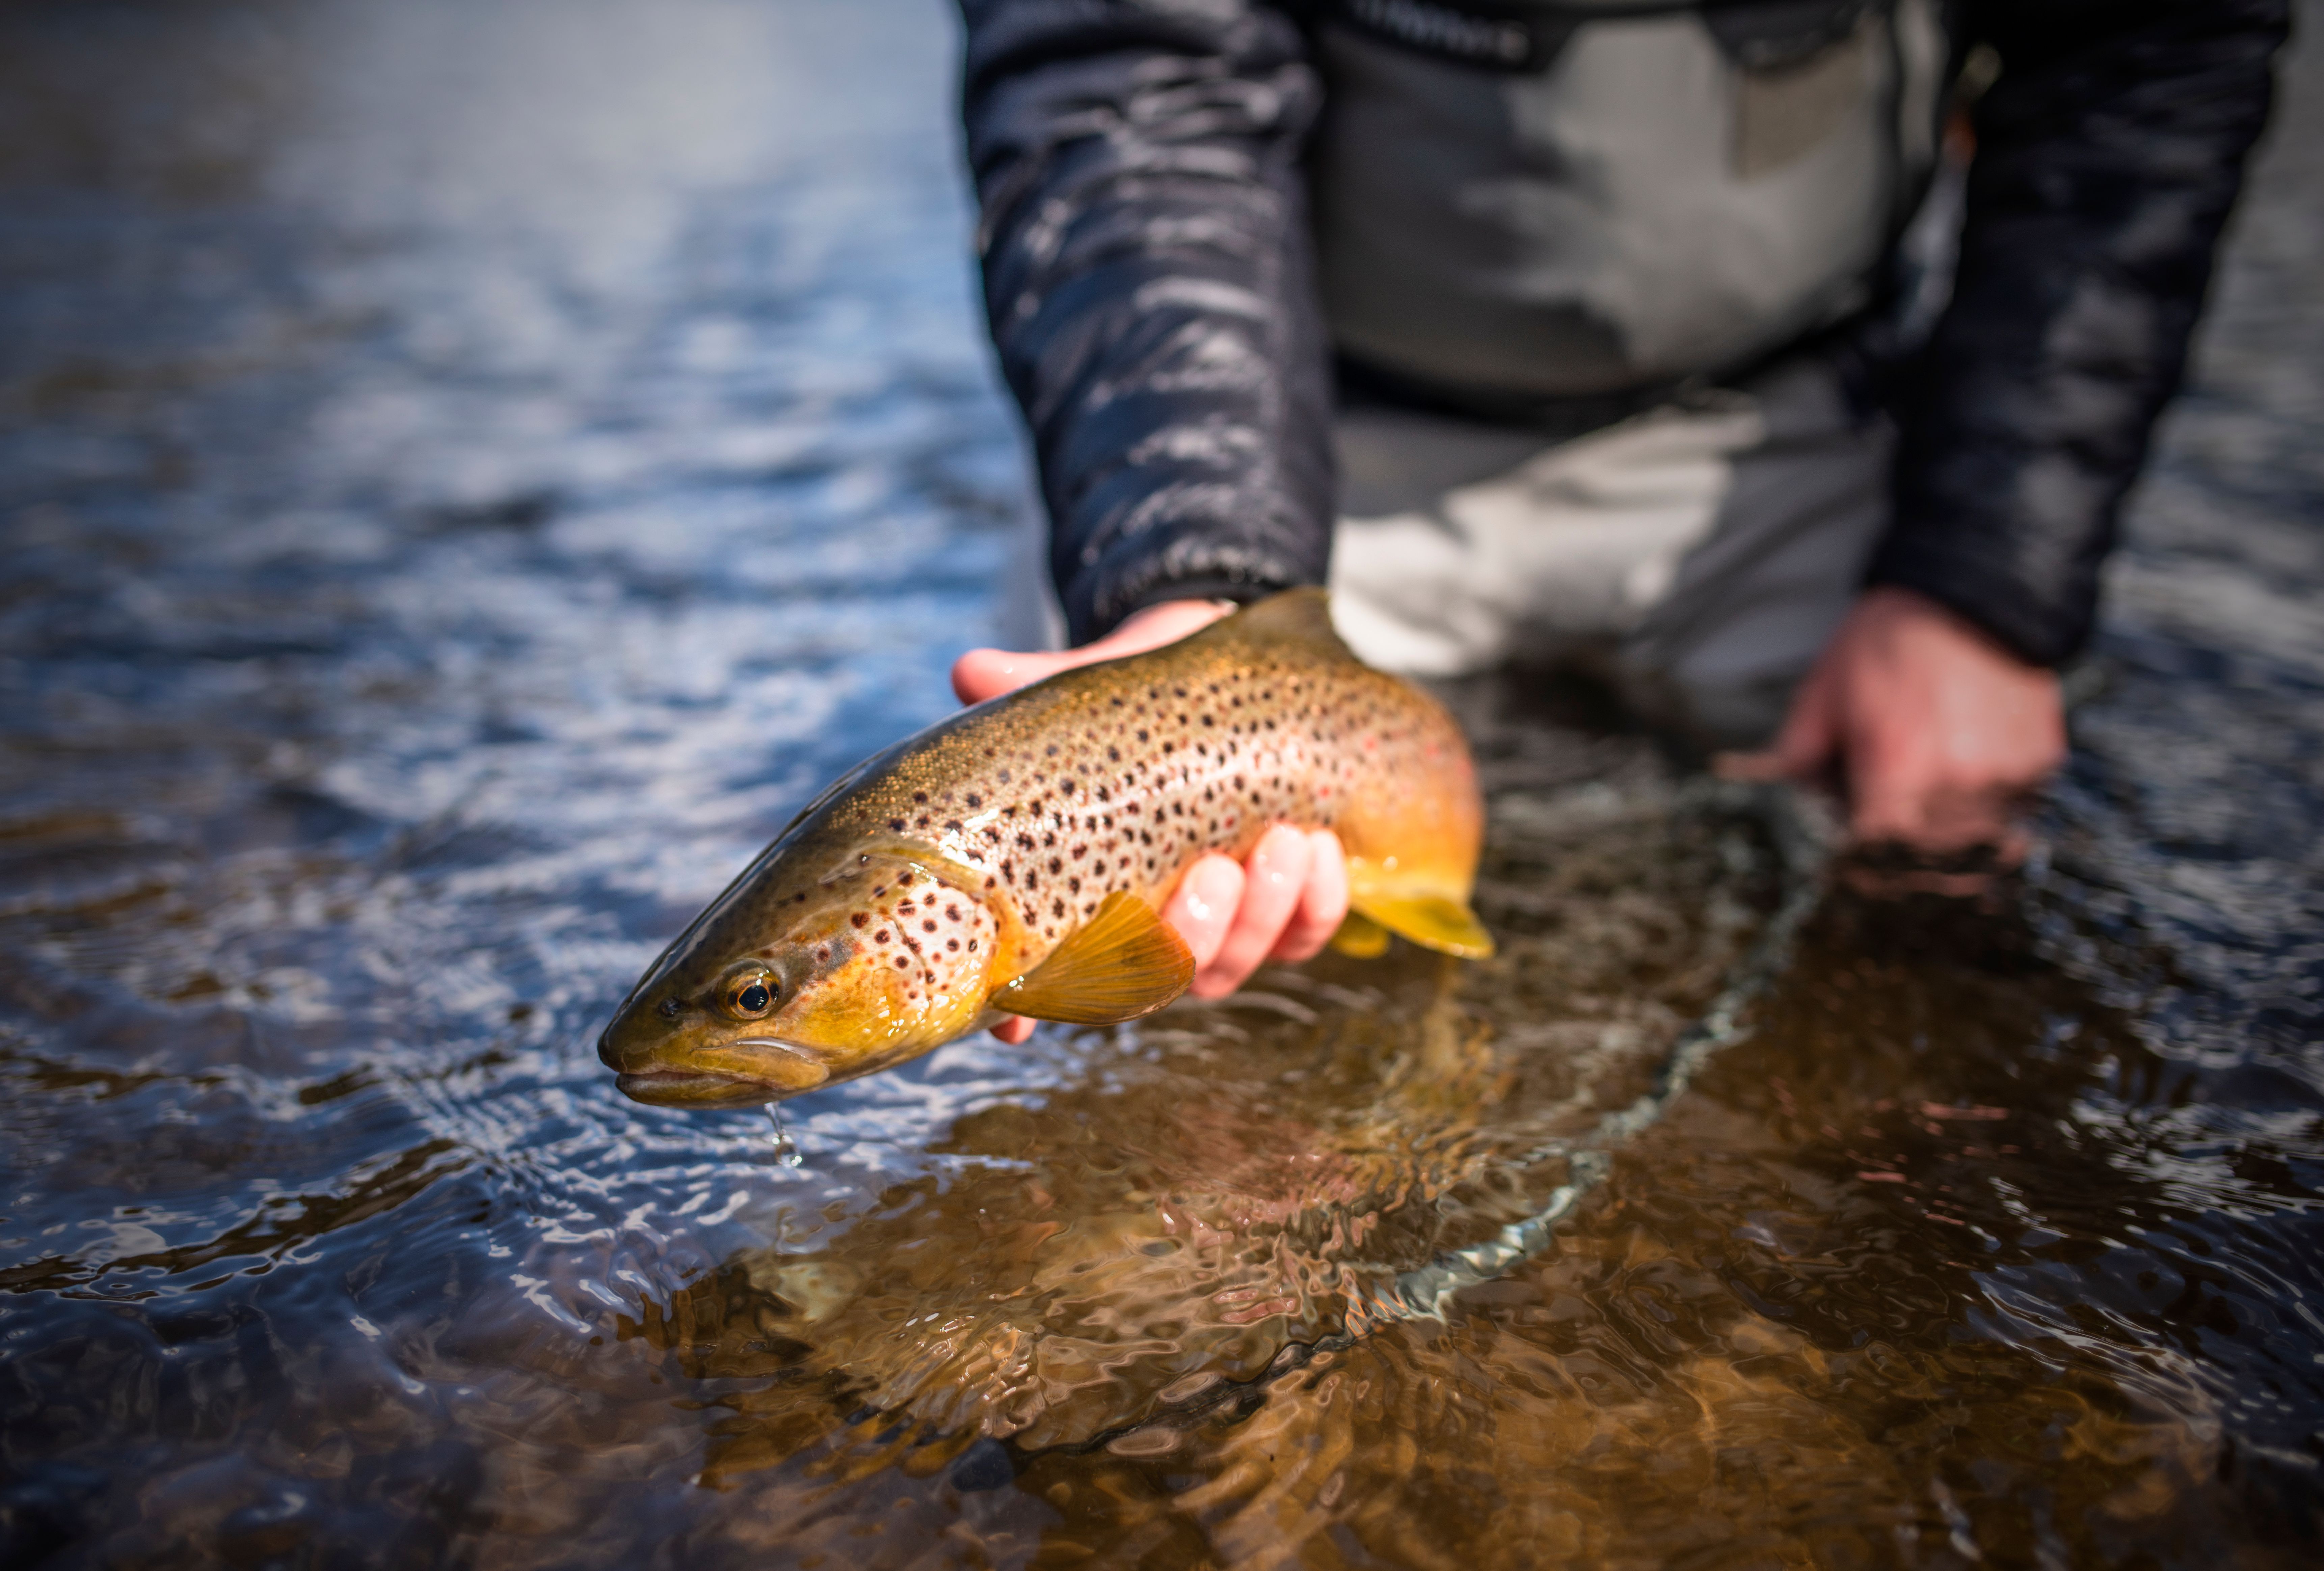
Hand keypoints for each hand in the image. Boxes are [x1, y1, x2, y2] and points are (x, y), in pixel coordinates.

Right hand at [952, 600, 1353, 1041]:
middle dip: (1193, 936)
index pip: (1041, 972)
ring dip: (1262, 917)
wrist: (1232, 667)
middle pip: (1158, 979)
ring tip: (1286, 843)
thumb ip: (1041, 687)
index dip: (1023, 1008)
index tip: (1017, 1020)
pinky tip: (1321, 847)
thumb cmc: (1149, 691)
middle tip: (1216, 872)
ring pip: (1232, 966)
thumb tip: (970, 672)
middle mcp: (1145, 924)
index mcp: (1084, 887)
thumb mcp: (1101, 684)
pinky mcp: (1285, 907)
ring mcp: (1218, 922)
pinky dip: (1316, 904)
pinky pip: (1303, 935)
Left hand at [1719, 586, 2065, 857]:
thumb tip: (1798, 803)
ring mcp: (2006, 774)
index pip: (1876, 851)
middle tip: (1890, 821)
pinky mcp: (2040, 761)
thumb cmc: (1885, 642)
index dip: (1862, 855)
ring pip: (1974, 842)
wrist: (1969, 591)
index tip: (1855, 845)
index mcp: (1897, 767)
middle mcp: (1957, 780)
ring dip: (1948, 832)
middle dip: (1903, 847)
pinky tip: (1967, 771)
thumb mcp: (1821, 694)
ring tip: (1930, 794)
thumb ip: (1801, 758)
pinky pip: (2012, 811)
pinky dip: (1988, 806)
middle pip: (1926, 857)